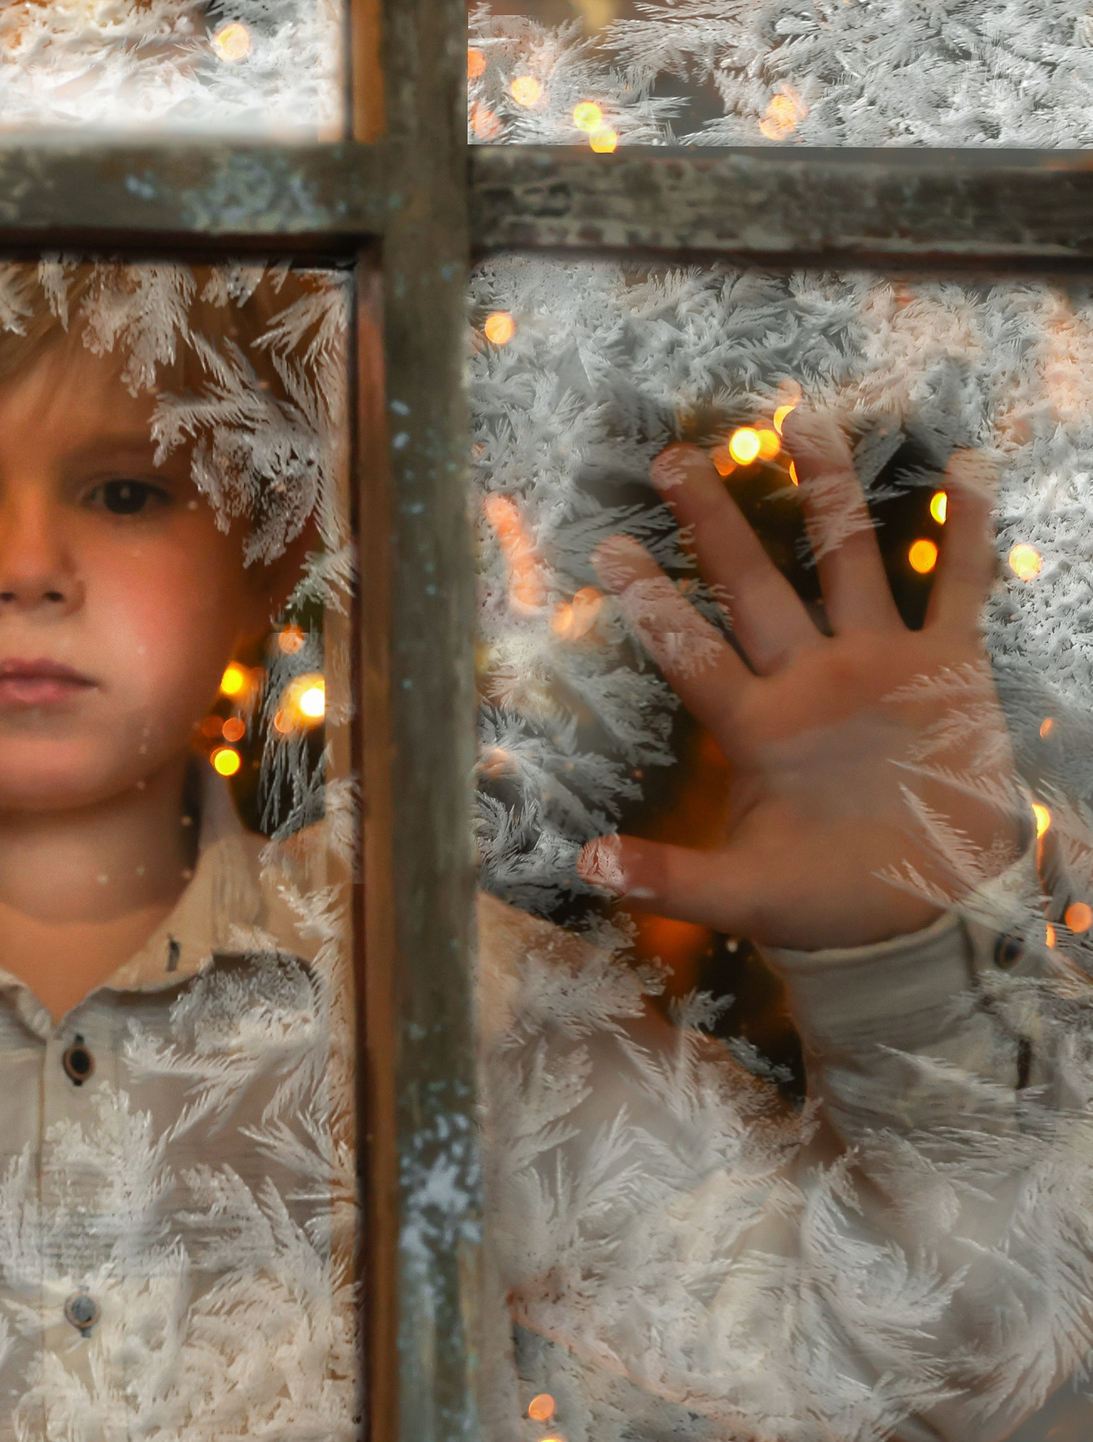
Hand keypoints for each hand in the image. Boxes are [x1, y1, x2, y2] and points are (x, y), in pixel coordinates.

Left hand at [577, 416, 1024, 951]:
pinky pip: (957, 584)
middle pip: (753, 584)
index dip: (654, 603)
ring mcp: (877, 665)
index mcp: (756, 727)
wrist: (926, 912)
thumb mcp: (744, 895)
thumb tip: (583, 866)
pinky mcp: (947, 669)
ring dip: (830, 495)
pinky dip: (967, 528)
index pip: (693, 651)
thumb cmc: (828, 904)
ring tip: (807, 419)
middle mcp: (807, 680)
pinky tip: (966, 462)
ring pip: (847, 561)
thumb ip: (670, 878)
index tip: (608, 550)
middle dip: (716, 523)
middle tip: (670, 457)